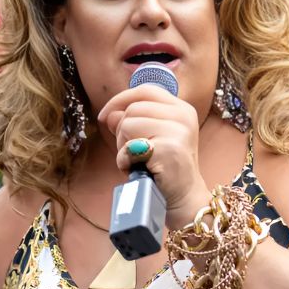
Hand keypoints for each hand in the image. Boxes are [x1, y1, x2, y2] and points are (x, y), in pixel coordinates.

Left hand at [97, 85, 209, 222]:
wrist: (183, 198)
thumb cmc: (163, 167)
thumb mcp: (149, 137)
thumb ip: (131, 120)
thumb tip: (109, 113)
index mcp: (181, 109)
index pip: (145, 90)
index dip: (120, 100)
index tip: (105, 116)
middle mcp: (183, 116)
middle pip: (133, 108)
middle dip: (121, 130)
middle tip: (131, 151)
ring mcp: (178, 131)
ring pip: (128, 124)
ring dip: (122, 146)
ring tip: (136, 161)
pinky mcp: (169, 148)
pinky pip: (129, 147)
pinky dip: (124, 160)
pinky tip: (136, 169)